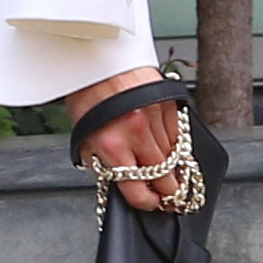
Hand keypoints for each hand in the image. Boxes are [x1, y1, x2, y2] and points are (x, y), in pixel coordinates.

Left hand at [66, 64, 178, 211]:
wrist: (96, 60)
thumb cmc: (86, 98)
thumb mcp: (84, 138)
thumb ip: (104, 164)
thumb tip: (122, 185)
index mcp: (111, 146)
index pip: (137, 190)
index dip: (147, 202)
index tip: (151, 203)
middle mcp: (136, 134)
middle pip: (165, 178)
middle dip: (169, 192)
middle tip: (171, 197)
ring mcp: (156, 119)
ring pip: (174, 157)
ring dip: (174, 169)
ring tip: (172, 176)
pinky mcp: (169, 105)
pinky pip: (178, 136)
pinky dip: (175, 145)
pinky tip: (169, 149)